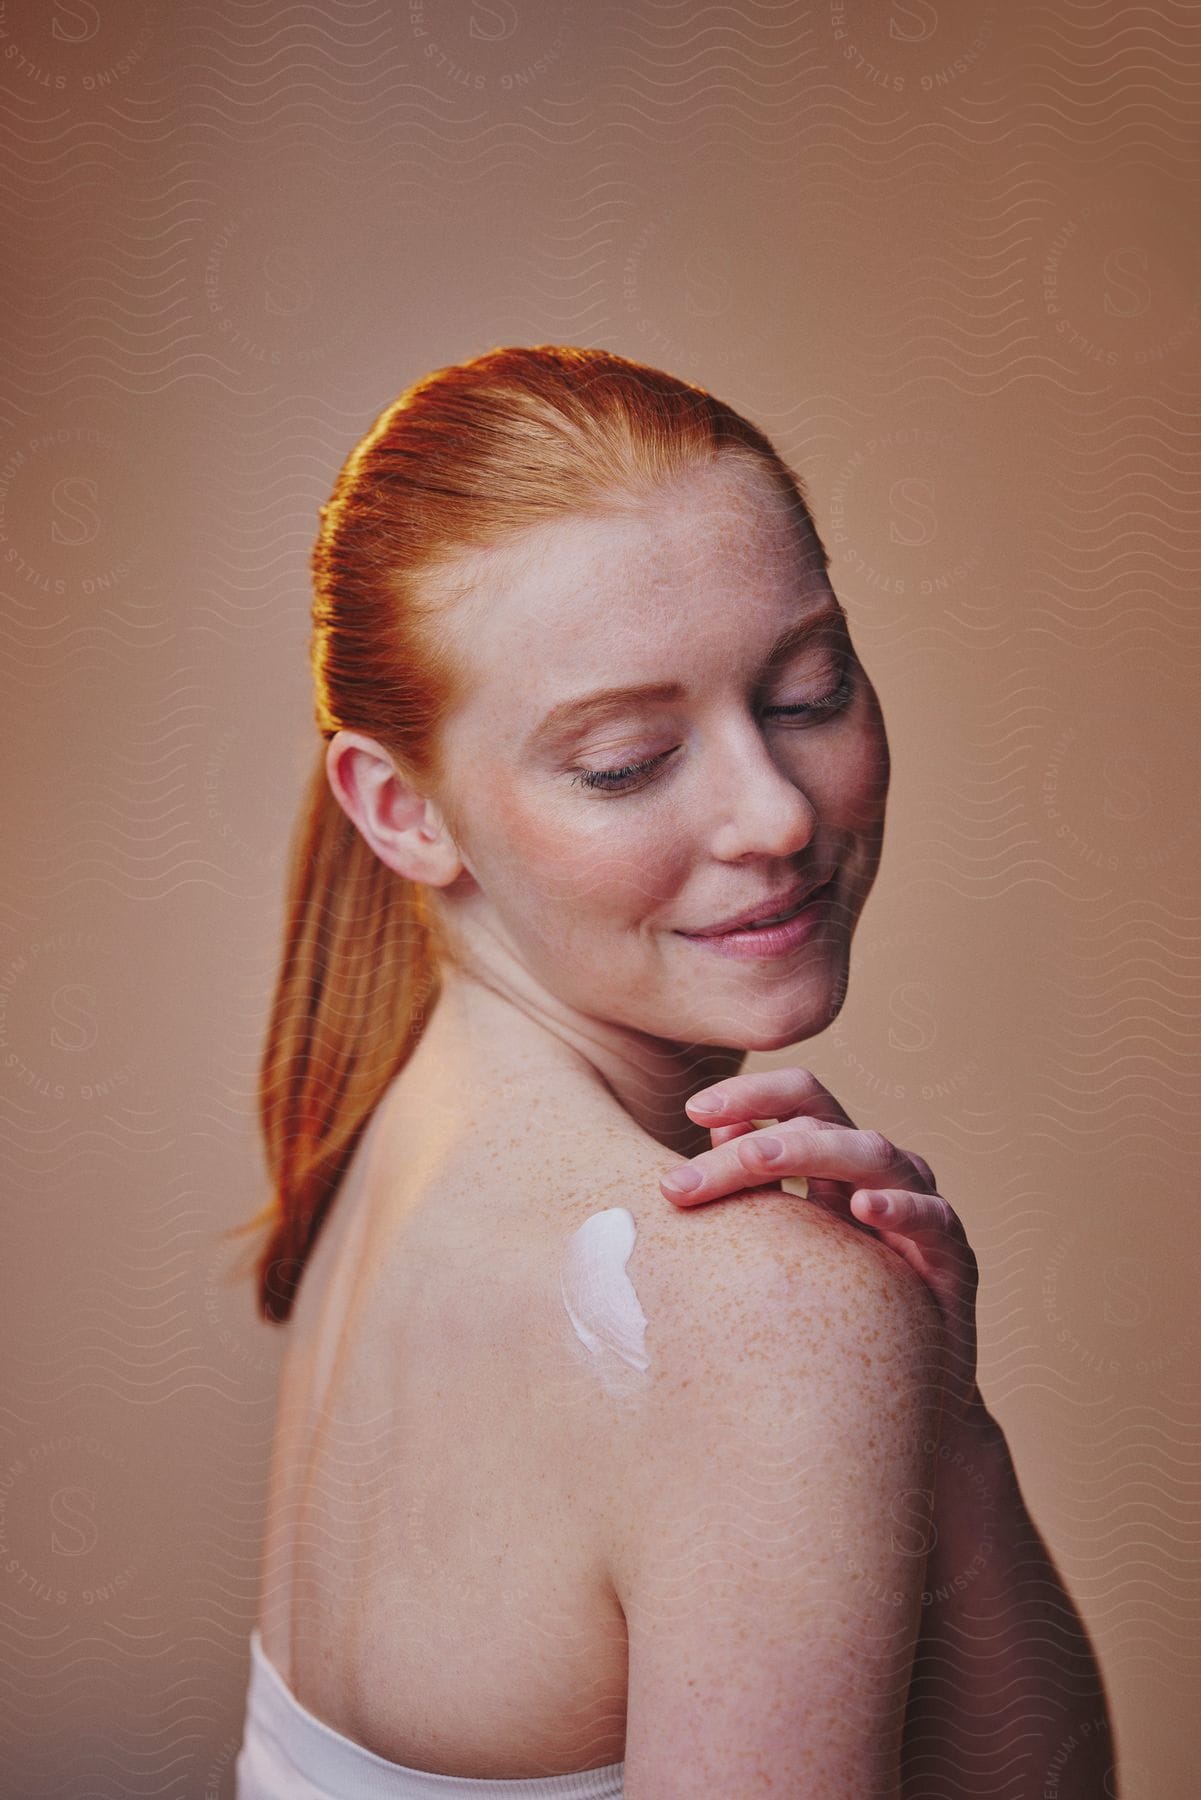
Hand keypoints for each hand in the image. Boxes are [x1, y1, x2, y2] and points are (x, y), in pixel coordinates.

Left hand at [662, 1067, 981, 1425]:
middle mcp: (879, 1172)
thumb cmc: (834, 1313)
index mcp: (837, 1161)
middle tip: (688, 1179)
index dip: (752, 1095)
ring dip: (815, 1152)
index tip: (694, 1110)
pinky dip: (900, 1207)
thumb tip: (716, 1130)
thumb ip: (759, 1184)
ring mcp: (919, 1208)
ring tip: (760, 1158)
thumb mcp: (790, 1242)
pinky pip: (931, 1219)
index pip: (800, 1102)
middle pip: (822, 1124)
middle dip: (754, 1144)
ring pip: (874, 1155)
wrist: (906, 1397)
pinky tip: (864, 1207)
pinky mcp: (951, 1258)